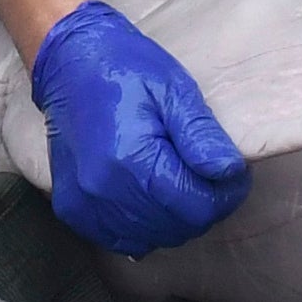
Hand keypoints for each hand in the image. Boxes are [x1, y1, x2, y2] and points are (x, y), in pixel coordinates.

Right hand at [30, 0, 248, 252]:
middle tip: (208, 175)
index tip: (232, 175)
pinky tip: (147, 198)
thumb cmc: (124, 69)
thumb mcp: (174, 91)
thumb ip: (201, 136)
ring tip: (177, 182)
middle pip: (176, 227)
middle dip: (202, 206)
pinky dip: (142, 227)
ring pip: (151, 238)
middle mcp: (103, 190)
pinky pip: (120, 239)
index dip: (225, 195)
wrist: (68, 62)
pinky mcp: (72, 209)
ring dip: (174, 218)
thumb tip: (228, 172)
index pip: (197, 207)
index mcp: (131, 160)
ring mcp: (84, 204)